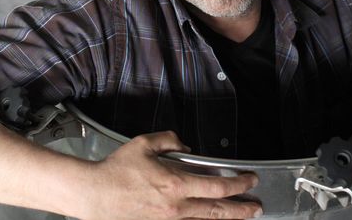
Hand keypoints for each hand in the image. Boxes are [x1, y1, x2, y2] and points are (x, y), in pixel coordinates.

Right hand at [77, 131, 261, 219]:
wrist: (94, 195)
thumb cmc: (116, 170)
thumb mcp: (143, 144)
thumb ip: (169, 140)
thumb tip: (185, 146)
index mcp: (175, 184)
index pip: (218, 188)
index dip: (239, 185)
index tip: (250, 180)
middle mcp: (176, 207)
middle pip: (219, 212)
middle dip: (242, 210)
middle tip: (257, 207)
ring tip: (242, 217)